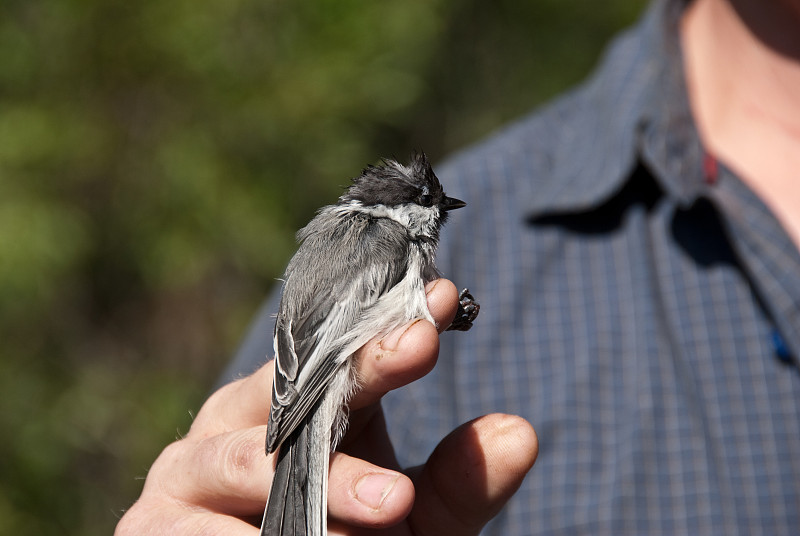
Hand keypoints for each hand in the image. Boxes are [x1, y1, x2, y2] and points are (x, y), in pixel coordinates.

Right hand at [115, 279, 537, 534]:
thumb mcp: (408, 518)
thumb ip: (455, 482)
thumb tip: (520, 432)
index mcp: (296, 403)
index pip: (343, 354)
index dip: (390, 330)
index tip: (445, 301)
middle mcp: (238, 421)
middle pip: (295, 387)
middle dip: (357, 371)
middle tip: (416, 352)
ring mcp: (188, 469)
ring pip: (247, 459)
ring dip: (322, 482)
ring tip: (391, 503)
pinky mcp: (151, 525)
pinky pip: (197, 528)